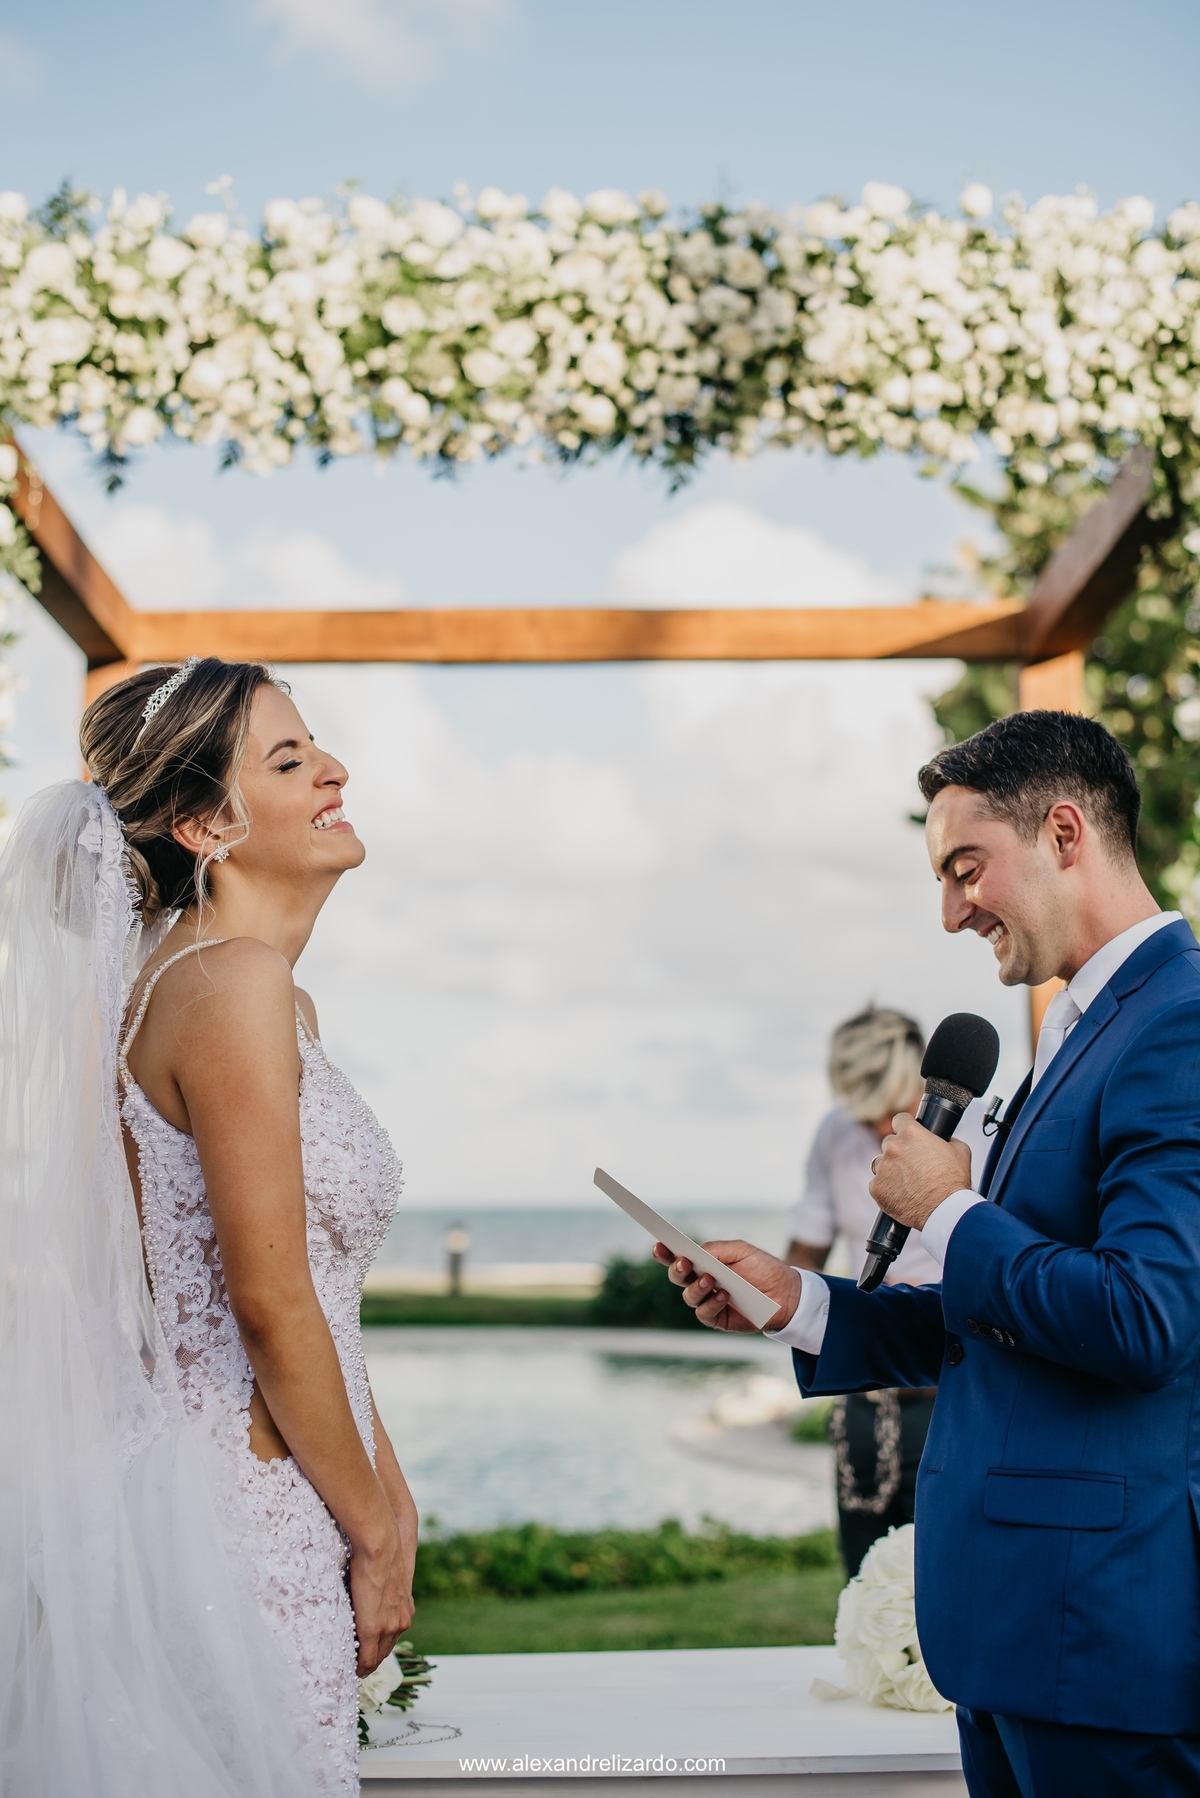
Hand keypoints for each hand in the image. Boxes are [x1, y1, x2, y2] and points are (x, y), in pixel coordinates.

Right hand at [349, 1521, 413, 1675]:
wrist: (382, 1548)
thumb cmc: (379, 1556)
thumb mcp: (386, 1579)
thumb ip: (382, 1594)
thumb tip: (370, 1594)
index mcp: (405, 1610)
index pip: (391, 1639)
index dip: (377, 1649)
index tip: (365, 1655)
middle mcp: (401, 1622)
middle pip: (385, 1651)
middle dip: (371, 1660)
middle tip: (356, 1667)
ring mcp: (390, 1627)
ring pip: (377, 1657)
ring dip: (365, 1664)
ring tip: (352, 1669)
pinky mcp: (374, 1629)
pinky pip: (368, 1658)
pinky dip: (360, 1667)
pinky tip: (353, 1670)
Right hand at [651, 1239, 800, 1332]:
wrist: (786, 1293)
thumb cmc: (763, 1268)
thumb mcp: (741, 1251)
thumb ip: (716, 1250)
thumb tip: (694, 1252)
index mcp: (704, 1262)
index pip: (678, 1257)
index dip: (665, 1252)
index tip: (659, 1246)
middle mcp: (702, 1282)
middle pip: (677, 1277)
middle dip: (676, 1269)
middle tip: (684, 1262)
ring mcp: (708, 1301)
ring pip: (688, 1296)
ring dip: (696, 1287)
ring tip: (711, 1280)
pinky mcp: (718, 1319)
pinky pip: (704, 1314)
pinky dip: (711, 1304)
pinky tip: (723, 1296)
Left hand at [868, 1113, 971, 1230]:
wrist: (945, 1211)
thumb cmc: (954, 1181)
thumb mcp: (960, 1151)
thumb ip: (948, 1140)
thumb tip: (945, 1139)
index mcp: (911, 1134)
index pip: (899, 1120)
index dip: (905, 1126)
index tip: (908, 1133)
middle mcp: (893, 1147)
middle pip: (889, 1143)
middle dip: (899, 1152)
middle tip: (912, 1165)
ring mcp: (882, 1168)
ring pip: (881, 1164)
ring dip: (891, 1170)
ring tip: (908, 1182)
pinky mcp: (876, 1188)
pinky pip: (878, 1184)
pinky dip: (887, 1188)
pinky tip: (901, 1194)